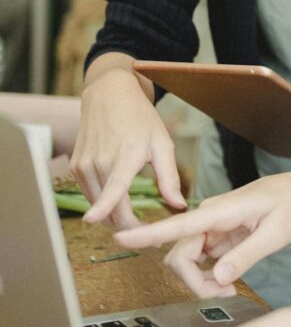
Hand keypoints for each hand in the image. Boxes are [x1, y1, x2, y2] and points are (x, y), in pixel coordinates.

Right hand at [73, 66, 183, 229]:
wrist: (109, 95)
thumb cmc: (140, 119)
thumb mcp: (162, 144)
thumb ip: (169, 177)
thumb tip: (179, 206)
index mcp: (126, 156)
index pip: (112, 186)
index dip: (102, 207)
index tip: (91, 222)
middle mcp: (100, 161)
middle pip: (109, 210)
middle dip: (128, 226)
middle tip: (149, 231)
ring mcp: (84, 164)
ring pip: (97, 207)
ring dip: (114, 217)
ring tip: (136, 218)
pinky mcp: (75, 166)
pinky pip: (90, 195)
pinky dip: (103, 204)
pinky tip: (118, 201)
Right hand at [114, 173, 290, 296]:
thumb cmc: (288, 207)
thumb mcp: (276, 233)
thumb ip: (247, 254)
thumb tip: (219, 275)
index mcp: (220, 211)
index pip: (178, 224)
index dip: (148, 233)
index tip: (120, 236)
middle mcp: (207, 218)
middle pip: (178, 257)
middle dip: (195, 282)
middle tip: (228, 292)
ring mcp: (207, 228)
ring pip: (185, 263)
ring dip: (202, 282)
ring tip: (231, 287)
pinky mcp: (211, 236)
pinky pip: (197, 263)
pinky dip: (208, 278)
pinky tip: (229, 280)